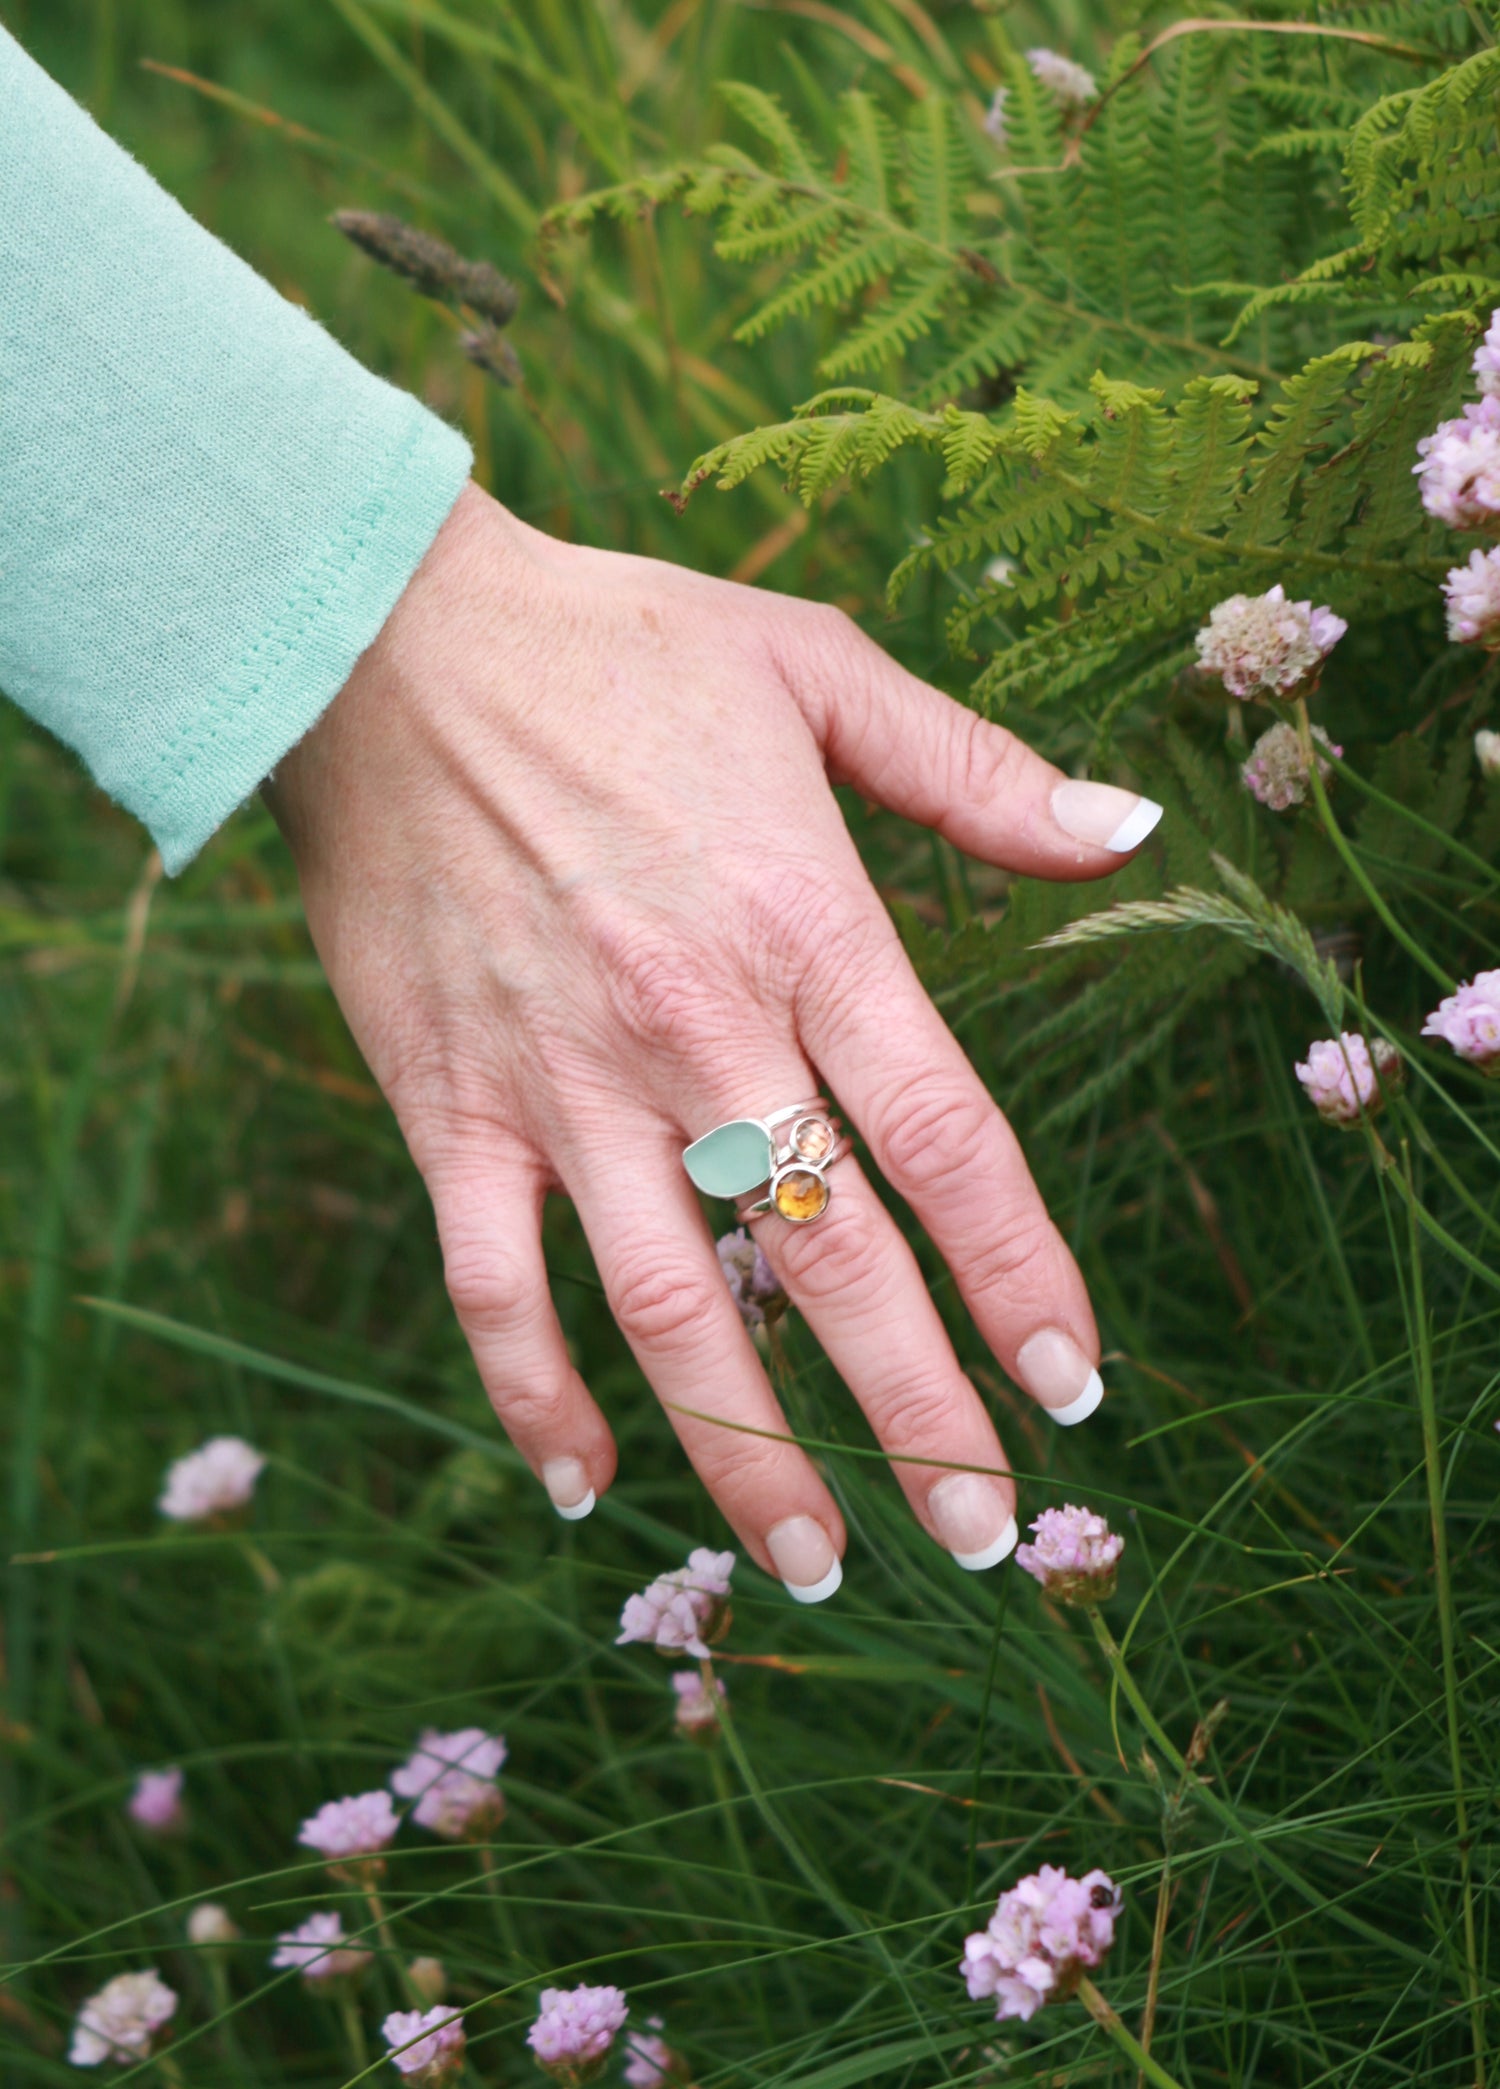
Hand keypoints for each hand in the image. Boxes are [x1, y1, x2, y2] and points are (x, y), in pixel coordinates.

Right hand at [267, 483, 1159, 1597]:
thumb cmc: (617, 647)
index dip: (1022, 1276)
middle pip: (832, 1259)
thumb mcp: (816, 671)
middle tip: (989, 1536)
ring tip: (815, 1566)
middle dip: (920, 1414)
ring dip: (744, 1450)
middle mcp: (697, 1030)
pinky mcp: (446, 1105)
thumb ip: (977, 774)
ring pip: (668, 1308)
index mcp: (808, 928)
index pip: (947, 1142)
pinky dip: (532, 1395)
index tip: (1075, 1390)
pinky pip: (489, 1285)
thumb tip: (1134, 831)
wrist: (381, 642)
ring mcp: (563, 1083)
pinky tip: (581, 1487)